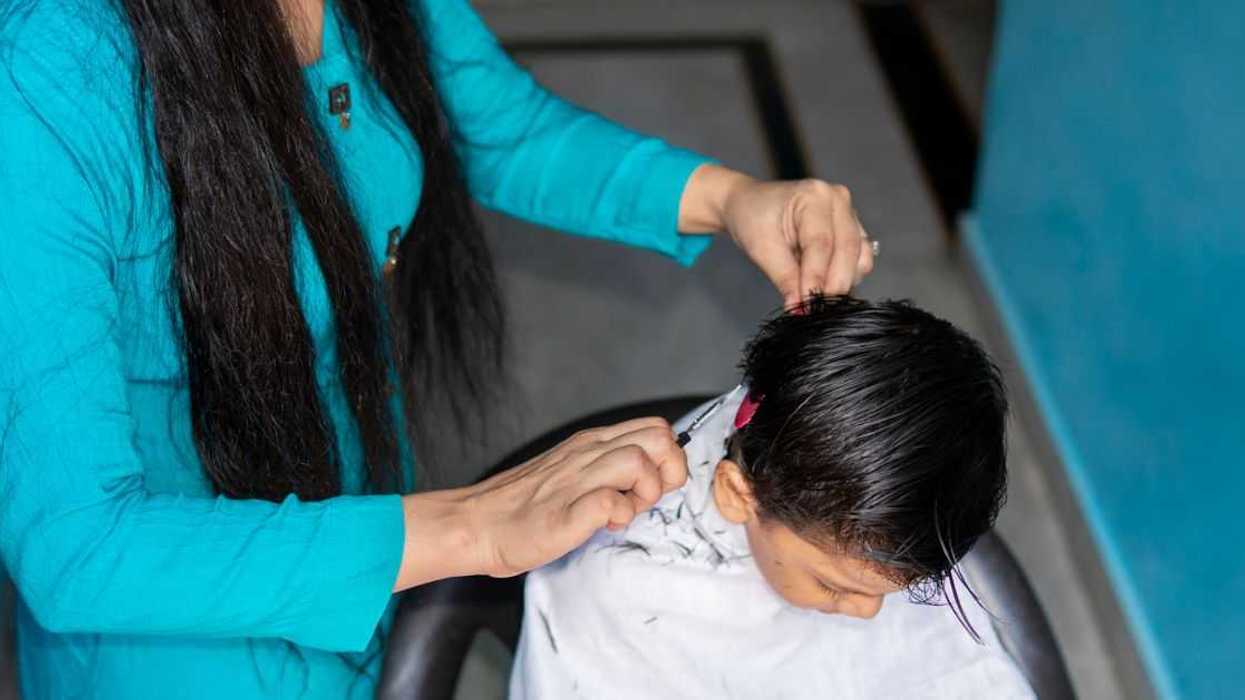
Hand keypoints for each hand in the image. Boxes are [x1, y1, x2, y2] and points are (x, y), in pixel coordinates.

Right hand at [393, 417, 686, 588]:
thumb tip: (647, 477)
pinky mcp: (566, 512)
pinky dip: (619, 516)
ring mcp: (576, 480)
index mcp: (591, 443)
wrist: (475, 524)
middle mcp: (587, 454)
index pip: (656, 428)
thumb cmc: (522, 507)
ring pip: (639, 463)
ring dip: (644, 492)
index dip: (668, 458)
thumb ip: (605, 468)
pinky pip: (611, 503)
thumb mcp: (571, 472)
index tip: (654, 484)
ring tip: (624, 512)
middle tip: (646, 497)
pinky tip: (604, 526)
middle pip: (659, 438)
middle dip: (667, 471)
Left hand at [679, 165, 875, 305]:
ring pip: (859, 257)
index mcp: (813, 195)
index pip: (821, 243)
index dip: (816, 278)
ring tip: (816, 297)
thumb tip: (800, 307)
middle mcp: (837, 199)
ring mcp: (849, 213)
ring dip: (842, 282)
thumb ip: (784, 278)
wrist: (749, 205)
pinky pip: (859, 259)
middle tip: (816, 310)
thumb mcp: (761, 248)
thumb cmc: (752, 218)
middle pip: (846, 250)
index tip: (808, 305)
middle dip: (833, 285)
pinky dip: (846, 277)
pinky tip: (824, 286)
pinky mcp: (852, 230)